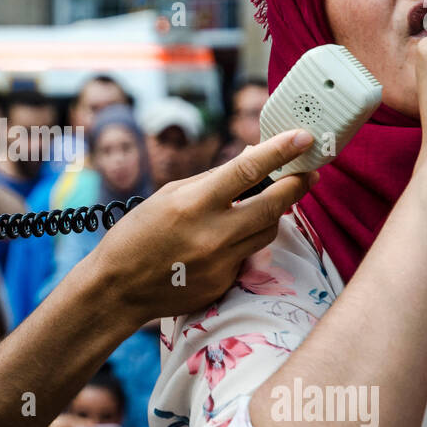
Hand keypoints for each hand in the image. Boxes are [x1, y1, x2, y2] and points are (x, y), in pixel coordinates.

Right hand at [84, 129, 318, 319]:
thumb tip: (250, 161)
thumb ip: (211, 181)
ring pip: (267, 232)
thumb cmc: (137, 234)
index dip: (280, 152)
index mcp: (195, 203)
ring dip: (272, 214)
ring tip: (267, 202)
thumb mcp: (169, 196)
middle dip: (297, 185)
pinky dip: (244, 242)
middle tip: (308, 172)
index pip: (248, 171)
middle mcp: (213, 233)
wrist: (118, 288)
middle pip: (274, 206)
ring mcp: (221, 263)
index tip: (303, 138)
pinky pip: (247, 256)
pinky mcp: (224, 284)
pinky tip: (226, 240)